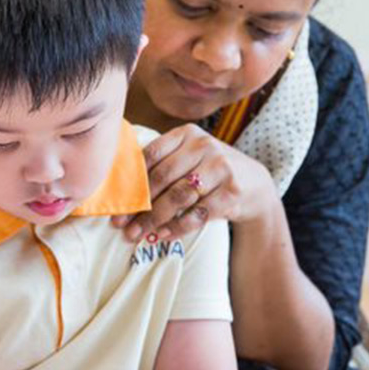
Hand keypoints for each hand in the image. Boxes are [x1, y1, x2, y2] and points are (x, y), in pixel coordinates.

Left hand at [113, 124, 273, 241]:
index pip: (151, 155)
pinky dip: (177, 227)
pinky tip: (162, 235)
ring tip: (136, 234)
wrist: (254, 184)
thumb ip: (162, 164)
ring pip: (178, 197)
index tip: (114, 203)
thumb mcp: (189, 157)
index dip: (130, 181)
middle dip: (139, 204)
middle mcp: (204, 146)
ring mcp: (221, 168)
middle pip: (162, 178)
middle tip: (120, 224)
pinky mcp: (232, 192)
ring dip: (153, 219)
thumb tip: (120, 190)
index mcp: (187, 134)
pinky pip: (198, 214)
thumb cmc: (210, 172)